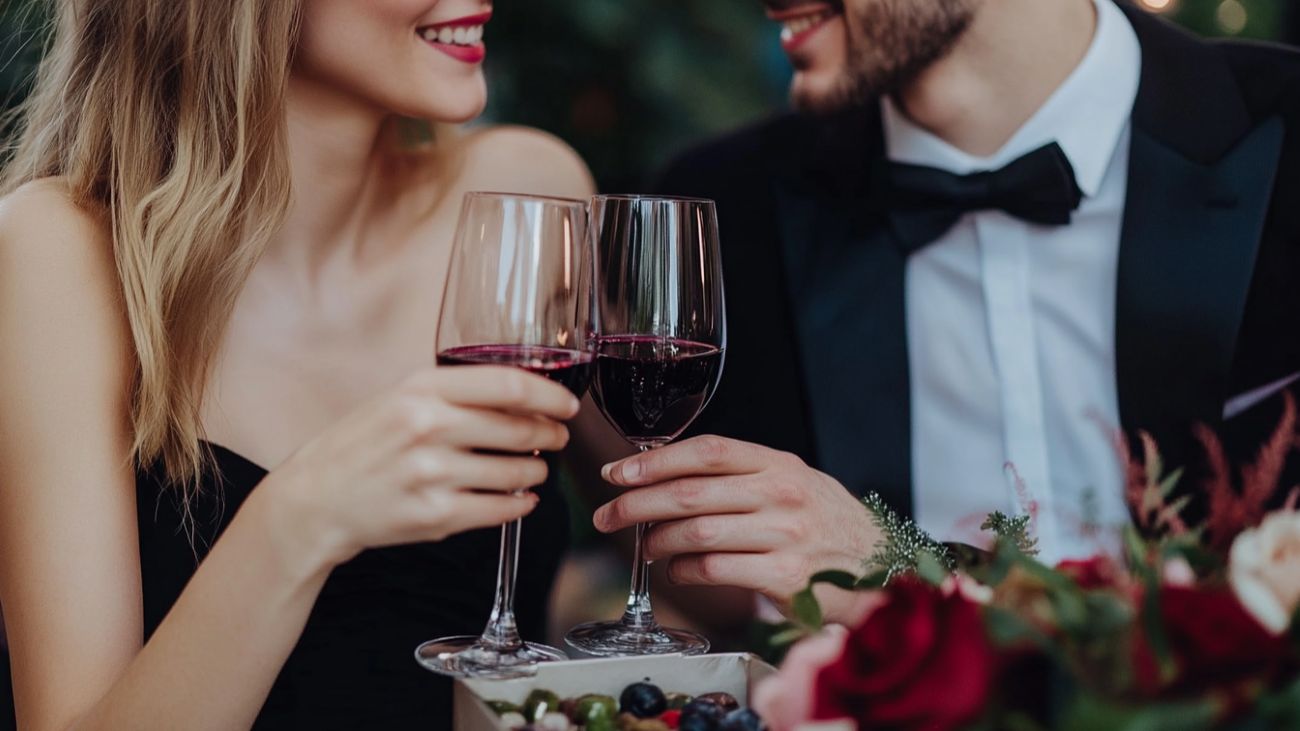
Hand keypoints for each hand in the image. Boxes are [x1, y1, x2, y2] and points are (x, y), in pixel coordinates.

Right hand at [256, 366, 580, 572]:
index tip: (567, 404)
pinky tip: (521, 499)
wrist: (315, 500)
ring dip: (535, 471)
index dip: (550, 395)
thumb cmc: (361, 445)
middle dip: (549, 435)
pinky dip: (520, 504)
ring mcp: (433, 474)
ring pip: (517, 472)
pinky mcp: (436, 515)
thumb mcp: (399, 399)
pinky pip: (501, 509)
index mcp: (422, 390)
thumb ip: (454, 393)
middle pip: (520, 428)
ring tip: (532, 469)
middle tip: (556, 438)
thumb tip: (524, 396)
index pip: (509, 385)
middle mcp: (429, 427)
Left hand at [592, 436, 880, 624]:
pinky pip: (714, 570)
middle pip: (691, 493)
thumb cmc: (826, 525)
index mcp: (779, 464)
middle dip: (636, 504)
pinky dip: (684, 570)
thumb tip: (664, 474)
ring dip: (657, 540)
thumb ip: (740, 476)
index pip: (707, 451)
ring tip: (644, 546)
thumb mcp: (792, 483)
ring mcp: (785, 537)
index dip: (654, 461)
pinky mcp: (785, 579)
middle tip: (607, 515)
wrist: (882, 569)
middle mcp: (782, 494)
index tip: (617, 473)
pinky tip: (677, 569)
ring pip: (697, 533)